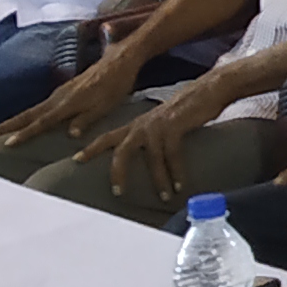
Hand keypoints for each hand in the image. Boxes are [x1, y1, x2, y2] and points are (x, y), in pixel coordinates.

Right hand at [0, 48, 146, 149]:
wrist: (121, 59)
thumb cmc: (117, 84)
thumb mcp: (107, 104)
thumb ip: (88, 119)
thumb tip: (70, 134)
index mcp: (68, 102)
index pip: (42, 121)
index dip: (25, 133)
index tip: (6, 143)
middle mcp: (58, 97)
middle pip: (26, 115)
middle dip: (2, 127)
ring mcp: (58, 94)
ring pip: (29, 112)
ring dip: (9, 123)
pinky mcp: (62, 92)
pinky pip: (38, 108)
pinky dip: (24, 117)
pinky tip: (19, 124)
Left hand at [79, 87, 222, 200]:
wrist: (209, 89)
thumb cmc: (187, 108)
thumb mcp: (162, 122)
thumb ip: (152, 135)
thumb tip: (151, 155)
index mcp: (137, 124)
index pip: (107, 136)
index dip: (92, 148)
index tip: (77, 159)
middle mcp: (142, 125)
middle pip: (121, 150)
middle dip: (118, 172)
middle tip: (117, 192)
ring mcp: (157, 126)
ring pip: (152, 158)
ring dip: (159, 180)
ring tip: (163, 197)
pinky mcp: (174, 127)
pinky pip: (173, 155)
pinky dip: (176, 172)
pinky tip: (179, 185)